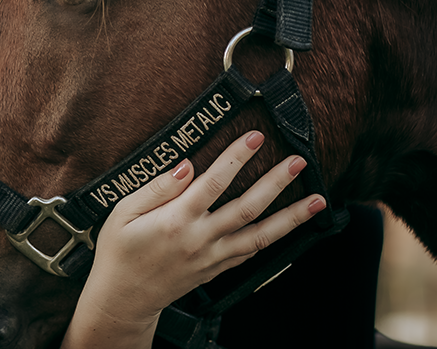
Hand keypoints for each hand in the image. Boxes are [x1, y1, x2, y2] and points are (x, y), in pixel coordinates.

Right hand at [61, 130, 326, 348]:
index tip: (256, 136)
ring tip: (317, 201)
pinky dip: (275, 241)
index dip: (236, 157)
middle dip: (276, 183)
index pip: (213, 183)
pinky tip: (292, 228)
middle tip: (299, 161)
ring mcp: (212, 258)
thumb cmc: (119, 251)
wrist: (123, 299)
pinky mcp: (216, 269)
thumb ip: (157, 188)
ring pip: (260, 236)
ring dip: (291, 218)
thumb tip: (187, 164)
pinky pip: (251, 254)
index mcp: (175, 221)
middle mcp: (200, 239)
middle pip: (247, 208)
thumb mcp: (123, 213)